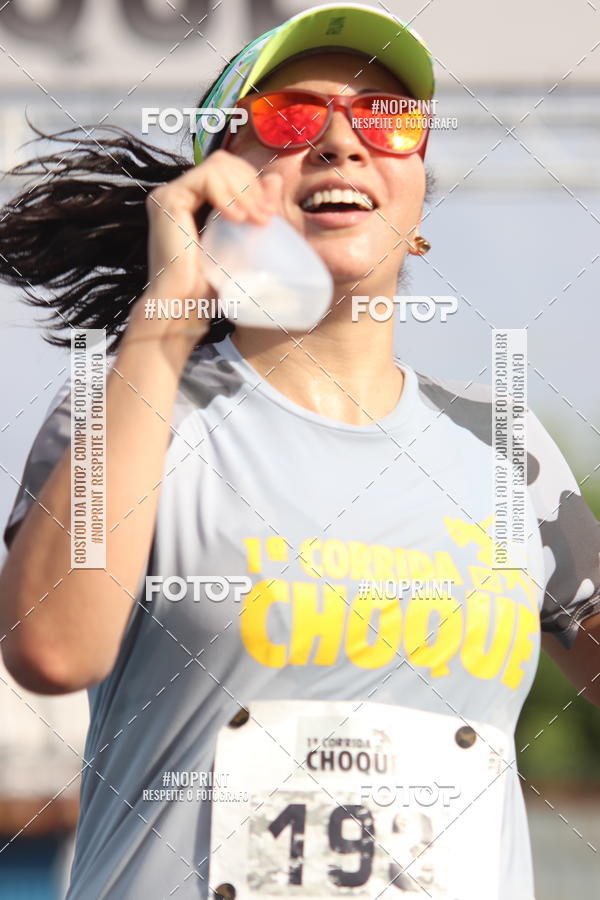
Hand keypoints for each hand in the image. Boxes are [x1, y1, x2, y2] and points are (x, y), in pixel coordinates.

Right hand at [128, 150, 279, 352]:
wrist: (185, 304)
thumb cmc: (210, 284)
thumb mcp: (242, 239)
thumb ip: (255, 208)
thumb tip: (275, 179)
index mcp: (194, 200)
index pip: (227, 169)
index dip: (252, 183)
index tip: (269, 214)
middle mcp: (179, 193)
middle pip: (223, 162)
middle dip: (251, 185)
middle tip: (266, 216)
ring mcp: (170, 194)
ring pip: (217, 166)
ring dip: (244, 190)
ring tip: (256, 219)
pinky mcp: (167, 199)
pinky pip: (204, 178)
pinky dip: (226, 194)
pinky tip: (238, 218)